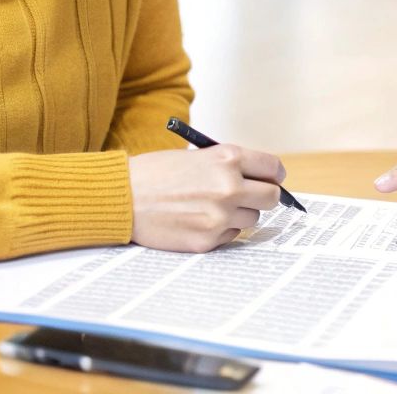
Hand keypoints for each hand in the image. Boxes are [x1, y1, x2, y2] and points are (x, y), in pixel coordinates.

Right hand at [128, 145, 284, 252]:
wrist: (122, 197)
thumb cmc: (155, 173)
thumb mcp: (197, 155)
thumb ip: (229, 165)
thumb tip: (258, 180)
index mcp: (227, 158)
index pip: (273, 168)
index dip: (273, 175)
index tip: (271, 179)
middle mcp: (229, 186)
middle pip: (272, 197)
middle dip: (263, 196)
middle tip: (249, 197)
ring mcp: (220, 216)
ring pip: (251, 219)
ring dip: (238, 214)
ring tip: (210, 207)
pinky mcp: (208, 240)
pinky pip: (230, 237)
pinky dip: (220, 230)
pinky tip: (197, 220)